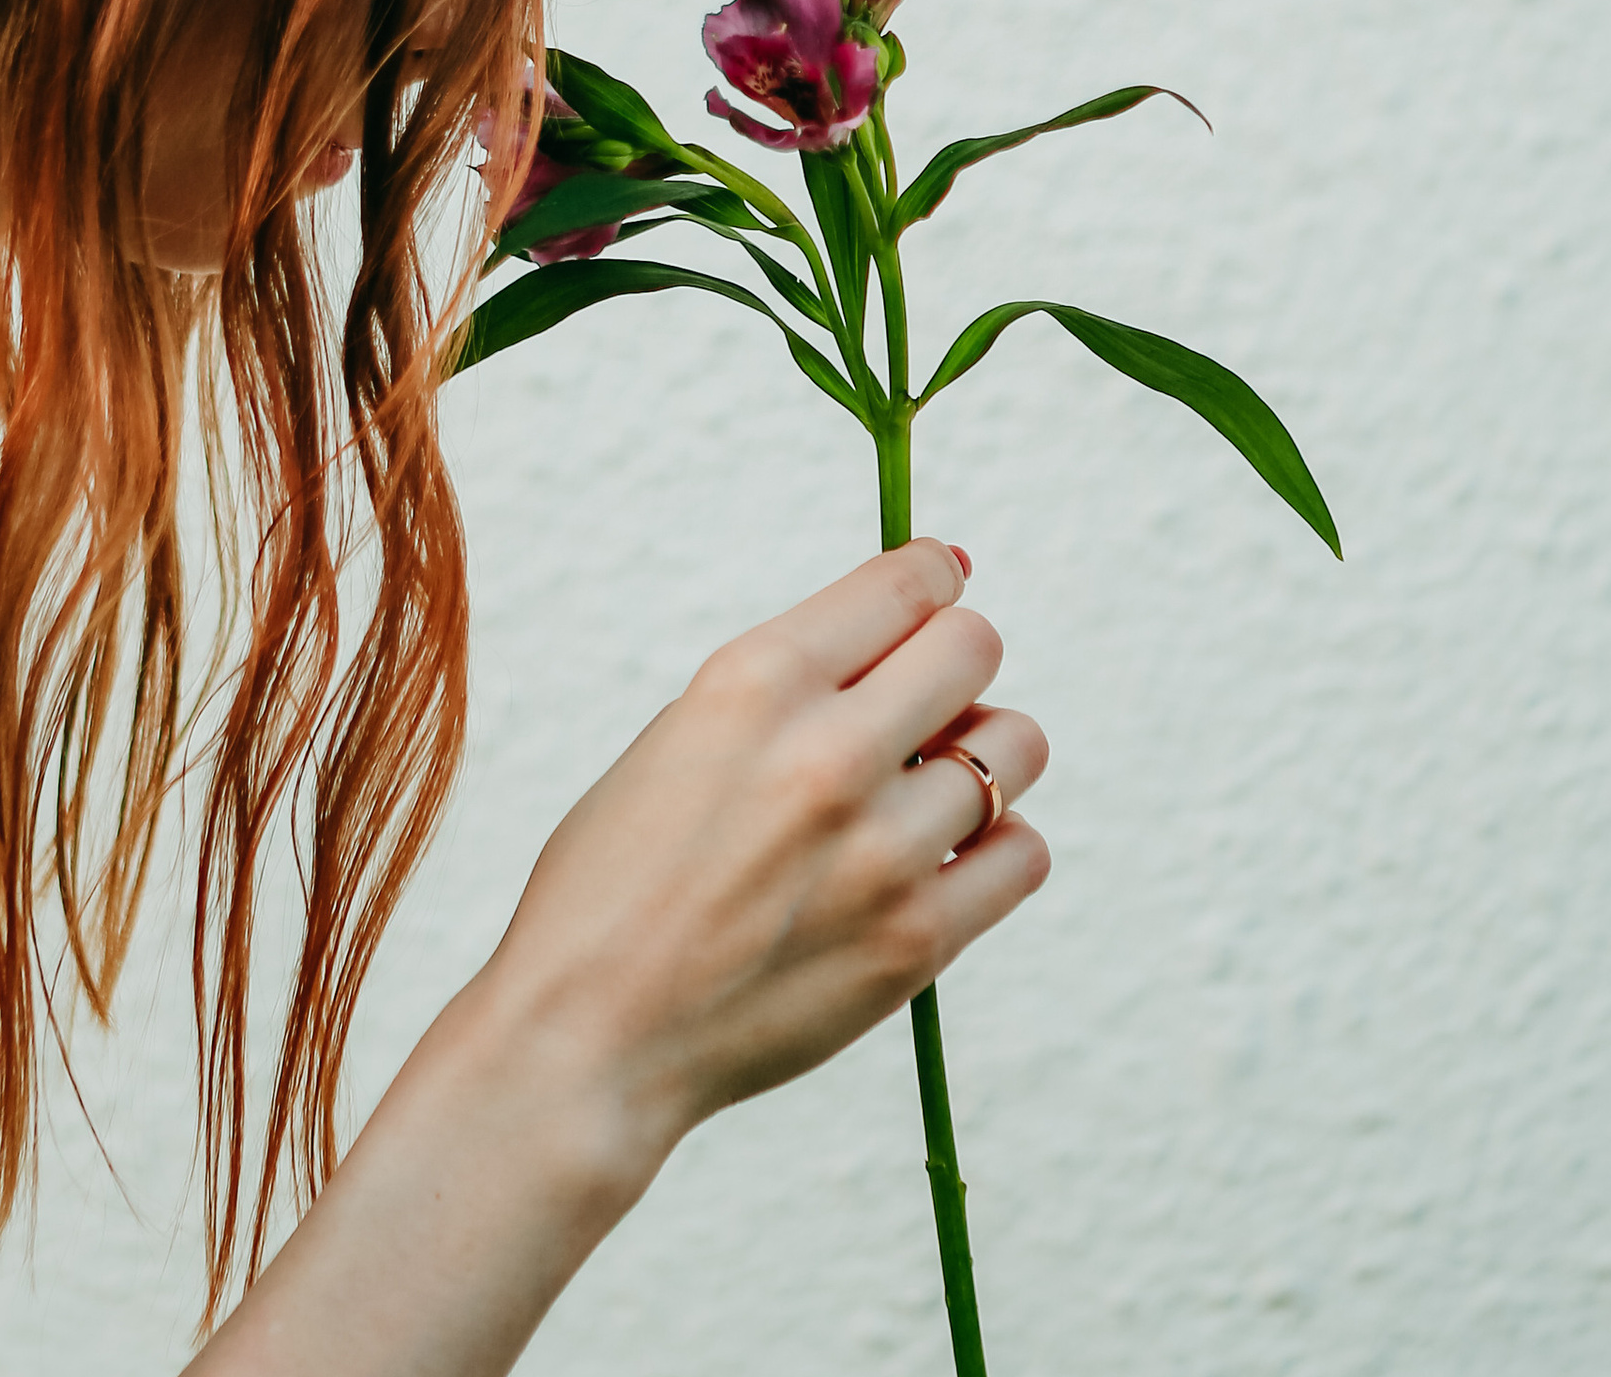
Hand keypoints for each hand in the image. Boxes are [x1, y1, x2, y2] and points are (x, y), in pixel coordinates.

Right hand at [474, 537, 1050, 1167]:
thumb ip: (791, 680)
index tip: (939, 588)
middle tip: (921, 703)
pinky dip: (996, 847)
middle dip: (955, 661)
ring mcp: (880, 852)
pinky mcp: (915, 941)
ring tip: (923, 789)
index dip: (934, 576)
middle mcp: (826, 752)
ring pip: (1014, 747)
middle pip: (974, 647)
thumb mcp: (682, 734)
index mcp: (755, 681)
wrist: (587, 1035)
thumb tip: (914, 618)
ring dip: (979, 755)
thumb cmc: (618, 877)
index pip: (907, 584)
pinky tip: (940, 858)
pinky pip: (1023, 853)